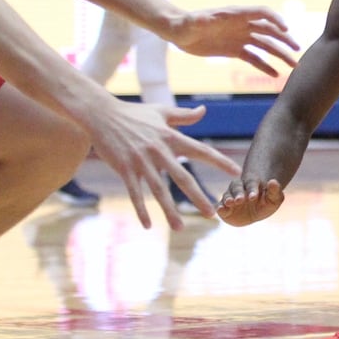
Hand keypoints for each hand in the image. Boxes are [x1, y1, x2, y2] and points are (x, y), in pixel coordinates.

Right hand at [89, 103, 241, 228]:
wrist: (102, 114)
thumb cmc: (133, 113)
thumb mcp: (161, 112)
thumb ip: (183, 116)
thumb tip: (204, 110)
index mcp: (171, 137)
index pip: (201, 150)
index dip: (219, 161)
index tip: (236, 172)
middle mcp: (159, 151)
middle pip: (183, 178)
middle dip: (198, 197)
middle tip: (212, 215)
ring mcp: (141, 161)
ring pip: (159, 190)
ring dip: (169, 211)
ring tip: (180, 228)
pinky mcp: (125, 168)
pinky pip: (135, 193)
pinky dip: (141, 210)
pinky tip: (148, 225)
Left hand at [168, 5, 298, 75]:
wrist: (178, 32)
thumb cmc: (183, 24)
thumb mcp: (191, 22)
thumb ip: (199, 21)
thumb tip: (204, 18)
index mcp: (236, 14)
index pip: (261, 13)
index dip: (275, 19)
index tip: (285, 29)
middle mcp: (242, 25)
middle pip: (269, 30)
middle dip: (284, 39)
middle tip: (297, 50)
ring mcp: (240, 38)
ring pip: (265, 46)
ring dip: (280, 54)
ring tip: (294, 65)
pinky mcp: (235, 50)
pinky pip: (254, 58)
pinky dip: (265, 66)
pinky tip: (276, 75)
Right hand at [217, 177, 284, 226]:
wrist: (254, 212)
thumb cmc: (266, 202)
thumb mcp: (274, 199)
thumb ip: (275, 191)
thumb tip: (273, 181)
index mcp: (252, 184)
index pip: (251, 184)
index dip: (252, 190)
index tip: (254, 197)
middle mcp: (239, 188)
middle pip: (237, 188)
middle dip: (238, 193)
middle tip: (240, 200)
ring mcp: (230, 197)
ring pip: (227, 195)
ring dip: (228, 199)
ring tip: (230, 203)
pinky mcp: (224, 207)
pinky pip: (220, 206)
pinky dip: (219, 207)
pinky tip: (220, 210)